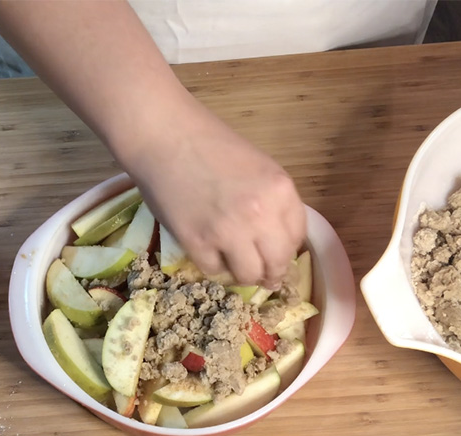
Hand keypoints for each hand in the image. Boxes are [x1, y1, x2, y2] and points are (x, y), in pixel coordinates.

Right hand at [115, 96, 306, 287]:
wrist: (164, 135)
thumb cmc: (210, 143)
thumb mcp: (258, 167)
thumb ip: (272, 201)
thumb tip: (274, 239)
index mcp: (281, 190)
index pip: (296, 238)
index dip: (285, 249)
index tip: (274, 252)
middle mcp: (261, 215)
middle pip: (277, 264)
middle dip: (269, 272)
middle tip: (258, 271)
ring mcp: (229, 232)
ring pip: (248, 275)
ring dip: (241, 272)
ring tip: (230, 260)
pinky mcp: (197, 242)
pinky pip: (214, 271)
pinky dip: (212, 264)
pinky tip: (206, 248)